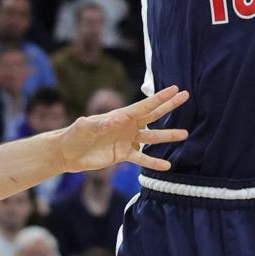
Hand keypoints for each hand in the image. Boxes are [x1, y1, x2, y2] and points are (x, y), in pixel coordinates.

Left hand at [58, 85, 188, 172]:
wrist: (68, 153)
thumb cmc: (74, 134)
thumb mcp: (84, 126)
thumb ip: (98, 123)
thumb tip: (112, 121)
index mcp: (120, 115)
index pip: (144, 106)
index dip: (160, 98)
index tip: (175, 89)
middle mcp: (127, 126)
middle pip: (153, 115)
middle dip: (169, 106)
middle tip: (186, 96)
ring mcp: (127, 140)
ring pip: (152, 136)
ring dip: (168, 135)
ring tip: (185, 133)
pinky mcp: (123, 155)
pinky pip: (142, 158)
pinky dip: (154, 162)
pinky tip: (167, 166)